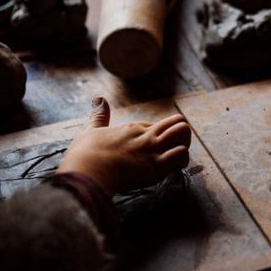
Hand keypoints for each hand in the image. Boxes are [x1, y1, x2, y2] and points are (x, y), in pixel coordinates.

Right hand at [57, 97, 191, 197]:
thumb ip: (98, 115)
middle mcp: (146, 135)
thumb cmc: (85, 154)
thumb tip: (98, 98)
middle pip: (178, 123)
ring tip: (175, 156)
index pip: (160, 125)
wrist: (86, 172)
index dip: (162, 135)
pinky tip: (173, 167)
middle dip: (181, 135)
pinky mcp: (156, 167)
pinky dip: (182, 160)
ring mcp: (152, 150)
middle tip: (172, 149)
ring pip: (184, 134)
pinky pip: (181, 156)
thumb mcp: (91, 130)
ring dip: (185, 144)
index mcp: (133, 128)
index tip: (154, 146)